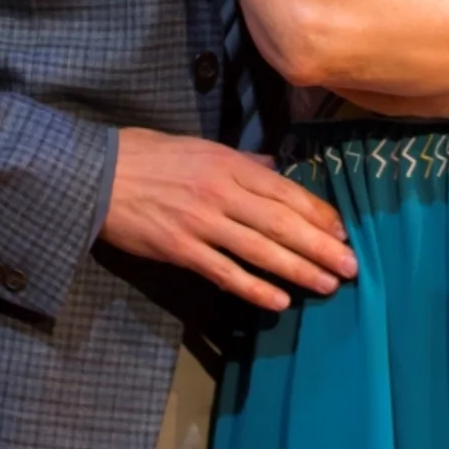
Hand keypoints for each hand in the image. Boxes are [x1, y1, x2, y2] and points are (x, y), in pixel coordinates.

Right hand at [99, 128, 357, 313]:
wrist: (97, 174)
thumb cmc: (148, 156)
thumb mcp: (199, 146)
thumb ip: (241, 161)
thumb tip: (275, 168)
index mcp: (227, 163)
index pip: (284, 190)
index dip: (316, 213)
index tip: (341, 231)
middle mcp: (220, 192)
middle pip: (281, 222)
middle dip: (319, 246)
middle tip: (351, 266)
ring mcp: (201, 223)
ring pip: (260, 250)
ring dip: (297, 269)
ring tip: (327, 284)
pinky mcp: (180, 249)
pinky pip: (225, 273)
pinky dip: (254, 288)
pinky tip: (279, 301)